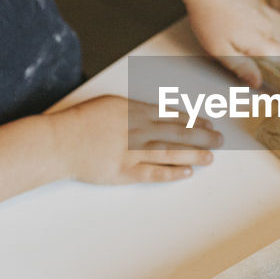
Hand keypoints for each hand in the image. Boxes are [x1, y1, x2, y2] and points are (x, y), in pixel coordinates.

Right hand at [48, 95, 221, 183]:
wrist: (60, 141)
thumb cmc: (81, 122)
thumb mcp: (111, 105)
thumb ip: (135, 109)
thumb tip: (156, 113)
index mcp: (135, 111)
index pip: (172, 116)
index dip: (193, 121)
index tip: (208, 124)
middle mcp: (137, 131)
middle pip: (177, 133)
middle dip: (202, 136)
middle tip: (219, 140)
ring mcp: (132, 152)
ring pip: (170, 153)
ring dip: (193, 155)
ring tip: (210, 157)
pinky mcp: (123, 172)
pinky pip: (152, 173)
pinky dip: (171, 173)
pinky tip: (186, 173)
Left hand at [183, 0, 279, 85]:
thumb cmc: (209, 15)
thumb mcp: (220, 50)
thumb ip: (242, 67)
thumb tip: (257, 82)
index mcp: (261, 39)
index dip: (277, 67)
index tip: (263, 73)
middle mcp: (266, 24)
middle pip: (271, 46)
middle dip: (256, 52)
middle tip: (232, 50)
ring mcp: (261, 10)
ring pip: (262, 31)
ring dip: (249, 36)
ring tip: (225, 31)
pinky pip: (255, 18)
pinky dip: (244, 22)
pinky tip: (226, 18)